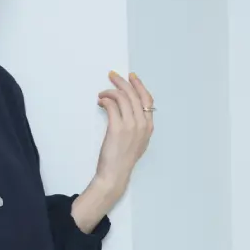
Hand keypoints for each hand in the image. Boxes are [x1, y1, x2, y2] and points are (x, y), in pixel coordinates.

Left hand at [95, 71, 154, 196]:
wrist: (115, 174)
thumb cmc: (122, 160)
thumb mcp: (137, 143)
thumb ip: (137, 127)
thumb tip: (126, 110)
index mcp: (148, 127)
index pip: (147, 99)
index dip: (138, 86)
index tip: (130, 77)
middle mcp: (142, 124)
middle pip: (134, 94)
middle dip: (122, 82)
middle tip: (112, 76)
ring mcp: (131, 125)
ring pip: (123, 98)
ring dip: (110, 91)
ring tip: (102, 94)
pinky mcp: (117, 128)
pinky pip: (112, 105)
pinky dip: (105, 100)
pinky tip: (100, 102)